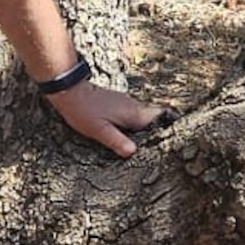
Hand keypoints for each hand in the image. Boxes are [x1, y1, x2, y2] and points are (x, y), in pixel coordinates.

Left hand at [47, 80, 167, 156]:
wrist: (70, 92)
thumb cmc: (84, 112)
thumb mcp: (99, 131)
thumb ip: (117, 141)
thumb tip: (133, 152)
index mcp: (134, 114)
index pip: (161, 116)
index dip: (170, 126)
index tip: (175, 139)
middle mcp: (134, 107)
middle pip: (155, 120)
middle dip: (159, 132)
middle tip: (163, 150)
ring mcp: (126, 104)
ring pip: (144, 118)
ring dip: (146, 130)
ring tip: (147, 146)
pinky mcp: (118, 105)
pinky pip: (133, 117)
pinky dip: (134, 127)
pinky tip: (129, 137)